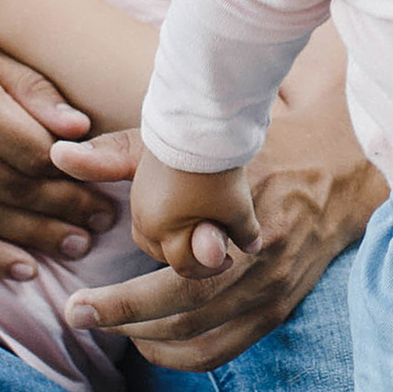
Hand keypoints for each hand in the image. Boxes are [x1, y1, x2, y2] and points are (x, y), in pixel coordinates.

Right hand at [0, 0, 103, 278]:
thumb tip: (80, 127)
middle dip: (66, 209)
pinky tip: (22, 269)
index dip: (74, 173)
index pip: (34, 150)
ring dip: (37, 237)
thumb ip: (26, 85)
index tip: (103, 182)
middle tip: (103, 221)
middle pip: (16, 189)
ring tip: (76, 245)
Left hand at [67, 102, 383, 369]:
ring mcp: (274, 293)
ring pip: (201, 343)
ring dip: (150, 344)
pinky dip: (182, 355)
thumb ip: (123, 153)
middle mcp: (261, 269)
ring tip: (113, 326)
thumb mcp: (195, 143)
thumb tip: (61, 156)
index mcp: (240, 228)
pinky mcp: (279, 308)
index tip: (77, 307)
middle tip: (79, 316)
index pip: (173, 286)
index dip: (121, 305)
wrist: (340, 166)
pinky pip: (224, 350)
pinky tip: (152, 340)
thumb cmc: (260, 149)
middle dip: (124, 325)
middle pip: (183, 320)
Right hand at [125, 149, 260, 282]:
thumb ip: (244, 233)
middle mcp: (144, 217)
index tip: (231, 259)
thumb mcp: (237, 207)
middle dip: (186, 255)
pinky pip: (148, 212)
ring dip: (172, 239)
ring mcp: (140, 197)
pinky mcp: (142, 178)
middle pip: (160, 252)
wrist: (197, 123)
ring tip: (198, 230)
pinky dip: (166, 219)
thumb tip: (252, 248)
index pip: (184, 266)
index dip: (210, 268)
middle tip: (213, 247)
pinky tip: (187, 209)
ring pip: (149, 234)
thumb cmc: (216, 171)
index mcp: (163, 230)